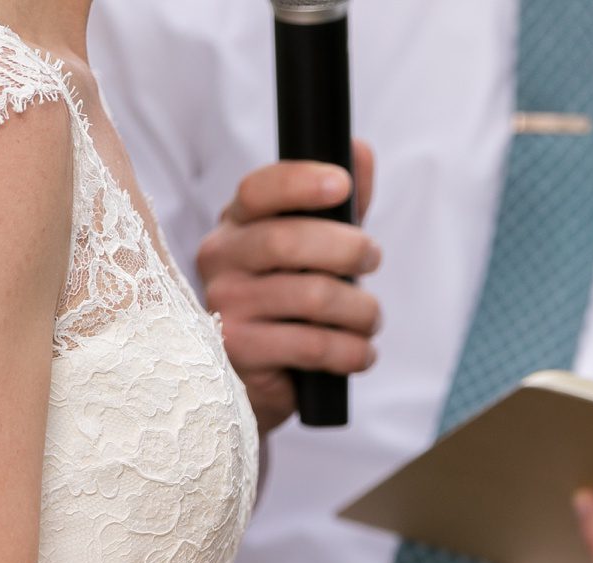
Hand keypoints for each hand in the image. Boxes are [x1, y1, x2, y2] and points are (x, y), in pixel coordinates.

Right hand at [197, 139, 382, 434]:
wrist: (259, 382)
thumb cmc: (290, 306)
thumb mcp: (316, 252)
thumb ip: (338, 205)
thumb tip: (359, 150)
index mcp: (236, 224)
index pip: (258, 190)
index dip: (300, 183)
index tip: (342, 184)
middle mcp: (220, 259)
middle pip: (288, 241)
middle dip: (349, 248)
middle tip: (373, 259)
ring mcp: (224, 306)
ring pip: (312, 296)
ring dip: (361, 309)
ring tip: (370, 319)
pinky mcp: (238, 352)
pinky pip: (311, 344)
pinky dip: (352, 350)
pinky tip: (360, 353)